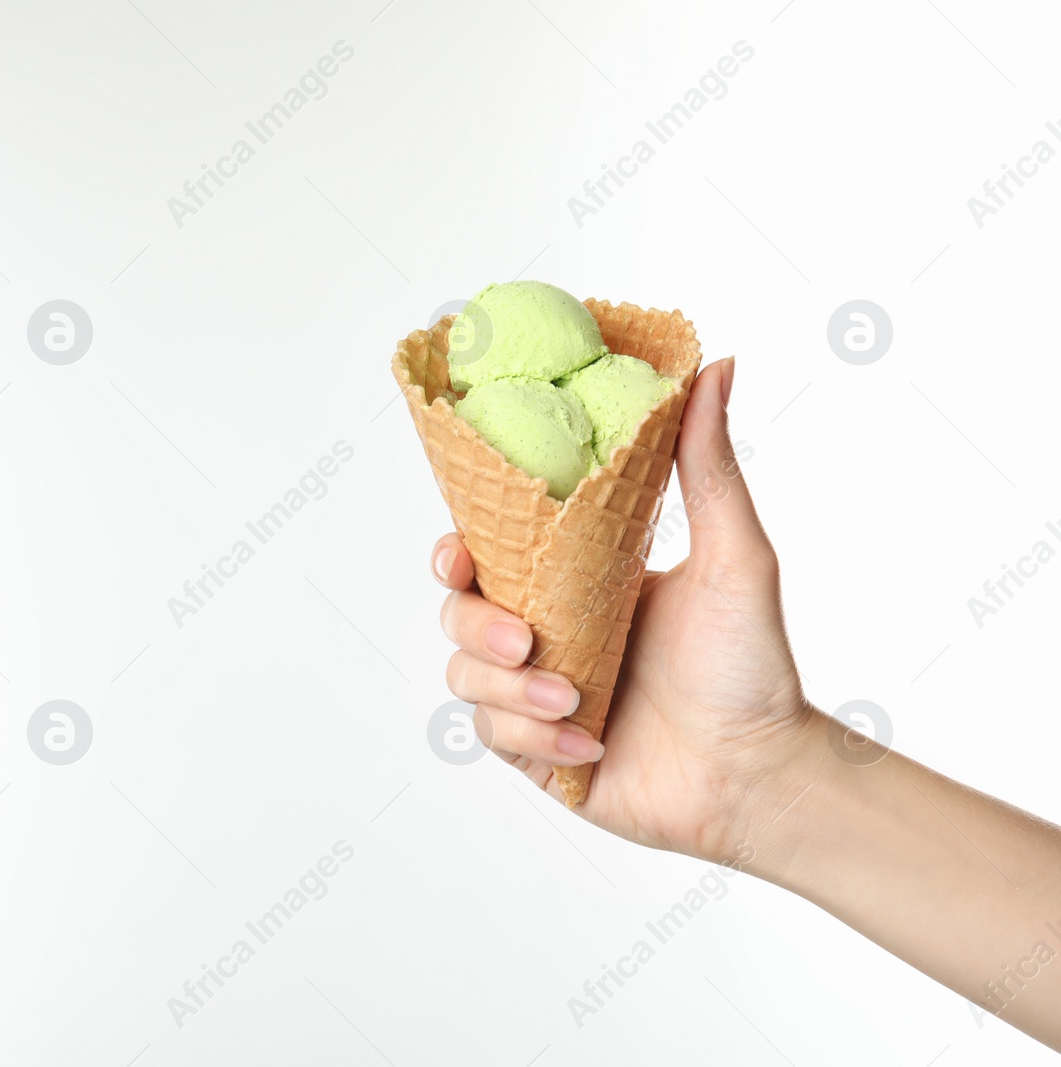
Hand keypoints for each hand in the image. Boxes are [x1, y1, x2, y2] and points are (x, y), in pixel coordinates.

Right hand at [432, 358, 812, 860]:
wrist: (760, 772)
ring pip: (467, 679)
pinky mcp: (540, 754)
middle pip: (459, 616)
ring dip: (511, 692)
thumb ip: (709, 464)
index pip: (487, 557)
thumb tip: (718, 364)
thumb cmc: (752, 666)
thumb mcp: (733, 556)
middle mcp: (548, 638)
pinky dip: (534, 740)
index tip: (458, 552)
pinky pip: (495, 738)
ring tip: (573, 700)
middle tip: (528, 639)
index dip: (455, 552)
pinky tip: (592, 744)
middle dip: (477, 626)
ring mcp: (538, 698)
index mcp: (575, 585)